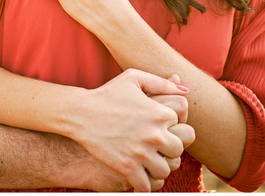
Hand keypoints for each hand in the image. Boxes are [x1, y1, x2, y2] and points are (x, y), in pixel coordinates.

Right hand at [70, 69, 190, 191]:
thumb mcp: (134, 78)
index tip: (162, 129)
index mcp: (160, 113)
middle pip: (179, 150)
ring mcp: (141, 152)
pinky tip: (139, 177)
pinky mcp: (127, 167)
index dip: (174, 127)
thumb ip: (162, 82)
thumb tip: (184, 88)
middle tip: (158, 148)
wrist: (80, 113)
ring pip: (166, 169)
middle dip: (170, 149)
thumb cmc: (107, 93)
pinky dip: (145, 184)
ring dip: (159, 167)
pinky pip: (147, 185)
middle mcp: (155, 134)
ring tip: (149, 162)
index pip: (184, 126)